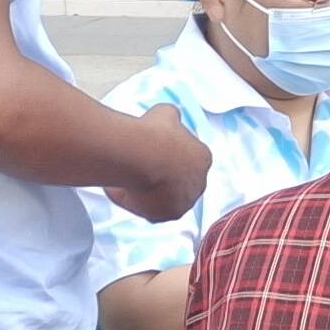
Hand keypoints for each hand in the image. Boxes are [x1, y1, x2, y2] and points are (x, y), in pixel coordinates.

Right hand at [106, 104, 210, 224]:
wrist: (140, 156)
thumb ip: (171, 118)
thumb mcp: (165, 113)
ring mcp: (184, 202)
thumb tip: (168, 117)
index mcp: (203, 158)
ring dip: (152, 192)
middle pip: (180, 182)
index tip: (154, 153)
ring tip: (132, 180)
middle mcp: (199, 183)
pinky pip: (150, 211)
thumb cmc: (153, 133)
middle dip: (163, 177)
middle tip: (142, 168)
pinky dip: (138, 203)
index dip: (169, 156)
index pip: (189, 159)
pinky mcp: (165, 216)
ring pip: (166, 199)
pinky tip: (127, 190)